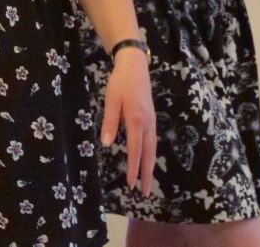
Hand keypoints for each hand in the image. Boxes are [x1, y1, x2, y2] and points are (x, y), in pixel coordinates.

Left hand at [100, 46, 155, 193]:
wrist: (135, 67)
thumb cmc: (120, 83)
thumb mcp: (110, 101)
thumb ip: (109, 122)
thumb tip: (107, 144)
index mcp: (136, 121)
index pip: (135, 150)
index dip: (133, 169)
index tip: (131, 185)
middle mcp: (147, 124)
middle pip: (148, 154)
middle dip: (146, 174)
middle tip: (144, 193)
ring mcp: (151, 122)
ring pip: (152, 149)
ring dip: (150, 167)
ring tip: (147, 182)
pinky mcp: (151, 119)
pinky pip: (152, 142)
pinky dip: (150, 155)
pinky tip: (147, 161)